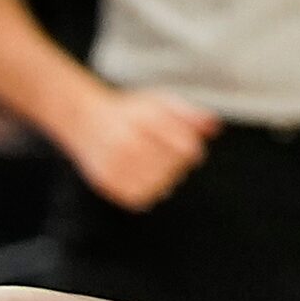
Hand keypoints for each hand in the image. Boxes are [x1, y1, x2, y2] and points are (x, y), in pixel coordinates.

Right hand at [55, 86, 218, 211]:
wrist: (86, 120)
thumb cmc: (129, 113)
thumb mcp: (160, 103)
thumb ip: (188, 115)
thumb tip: (214, 127)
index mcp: (146, 120)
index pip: (186, 148)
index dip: (191, 149)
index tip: (185, 146)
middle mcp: (130, 141)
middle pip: (174, 168)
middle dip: (177, 164)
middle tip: (167, 156)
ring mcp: (116, 163)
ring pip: (159, 186)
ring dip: (165, 180)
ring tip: (156, 167)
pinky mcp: (106, 181)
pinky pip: (139, 197)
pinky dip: (148, 192)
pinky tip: (145, 179)